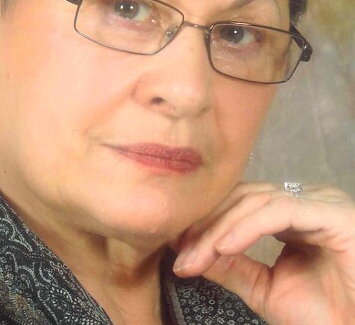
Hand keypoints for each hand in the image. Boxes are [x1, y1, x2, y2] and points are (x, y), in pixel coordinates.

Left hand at [173, 182, 354, 324]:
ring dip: (220, 229)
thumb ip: (232, 267)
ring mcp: (320, 201)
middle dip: (208, 225)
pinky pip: (280, 211)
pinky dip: (247, 227)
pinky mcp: (332, 212)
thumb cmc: (325, 314)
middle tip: (182, 255)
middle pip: (243, 197)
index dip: (207, 221)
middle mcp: (305, 199)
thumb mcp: (265, 289)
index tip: (178, 246)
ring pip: (257, 201)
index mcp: (292, 211)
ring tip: (197, 257)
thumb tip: (190, 253)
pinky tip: (224, 247)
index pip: (240, 202)